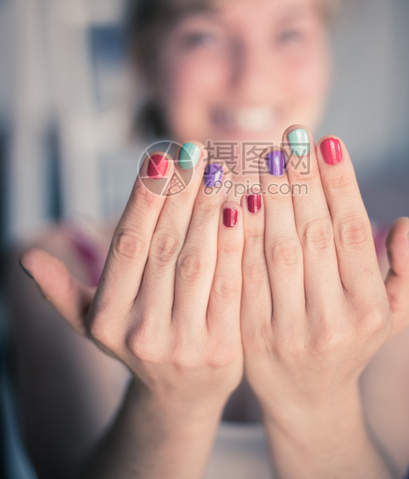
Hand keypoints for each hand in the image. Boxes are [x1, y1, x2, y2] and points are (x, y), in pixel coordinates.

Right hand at [20, 144, 244, 416]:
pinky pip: (229, 286)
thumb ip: (61, 290)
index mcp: (105, 318)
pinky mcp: (222, 351)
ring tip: (219, 170)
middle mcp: (140, 333)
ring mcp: (182, 344)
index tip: (160, 158)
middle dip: (181, 194)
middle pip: (164, 247)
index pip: (127, 245)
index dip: (144, 199)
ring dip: (208, 211)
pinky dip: (235, 245)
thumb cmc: (135, 340)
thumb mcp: (92, 321)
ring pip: (196, 262)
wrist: (181, 395)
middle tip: (195, 152)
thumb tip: (26, 257)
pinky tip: (241, 207)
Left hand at [239, 125, 408, 418]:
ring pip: (279, 249)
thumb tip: (402, 225)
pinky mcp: (251, 335)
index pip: (355, 233)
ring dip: (272, 197)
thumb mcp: (391, 316)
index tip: (328, 142)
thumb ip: (404, 274)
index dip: (341, 184)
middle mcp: (334, 319)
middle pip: (315, 234)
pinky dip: (243, 234)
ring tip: (268, 156)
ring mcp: (290, 329)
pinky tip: (240, 198)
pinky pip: (247, 274)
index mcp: (370, 309)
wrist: (306, 398)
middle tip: (293, 136)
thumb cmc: (351, 344)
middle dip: (303, 180)